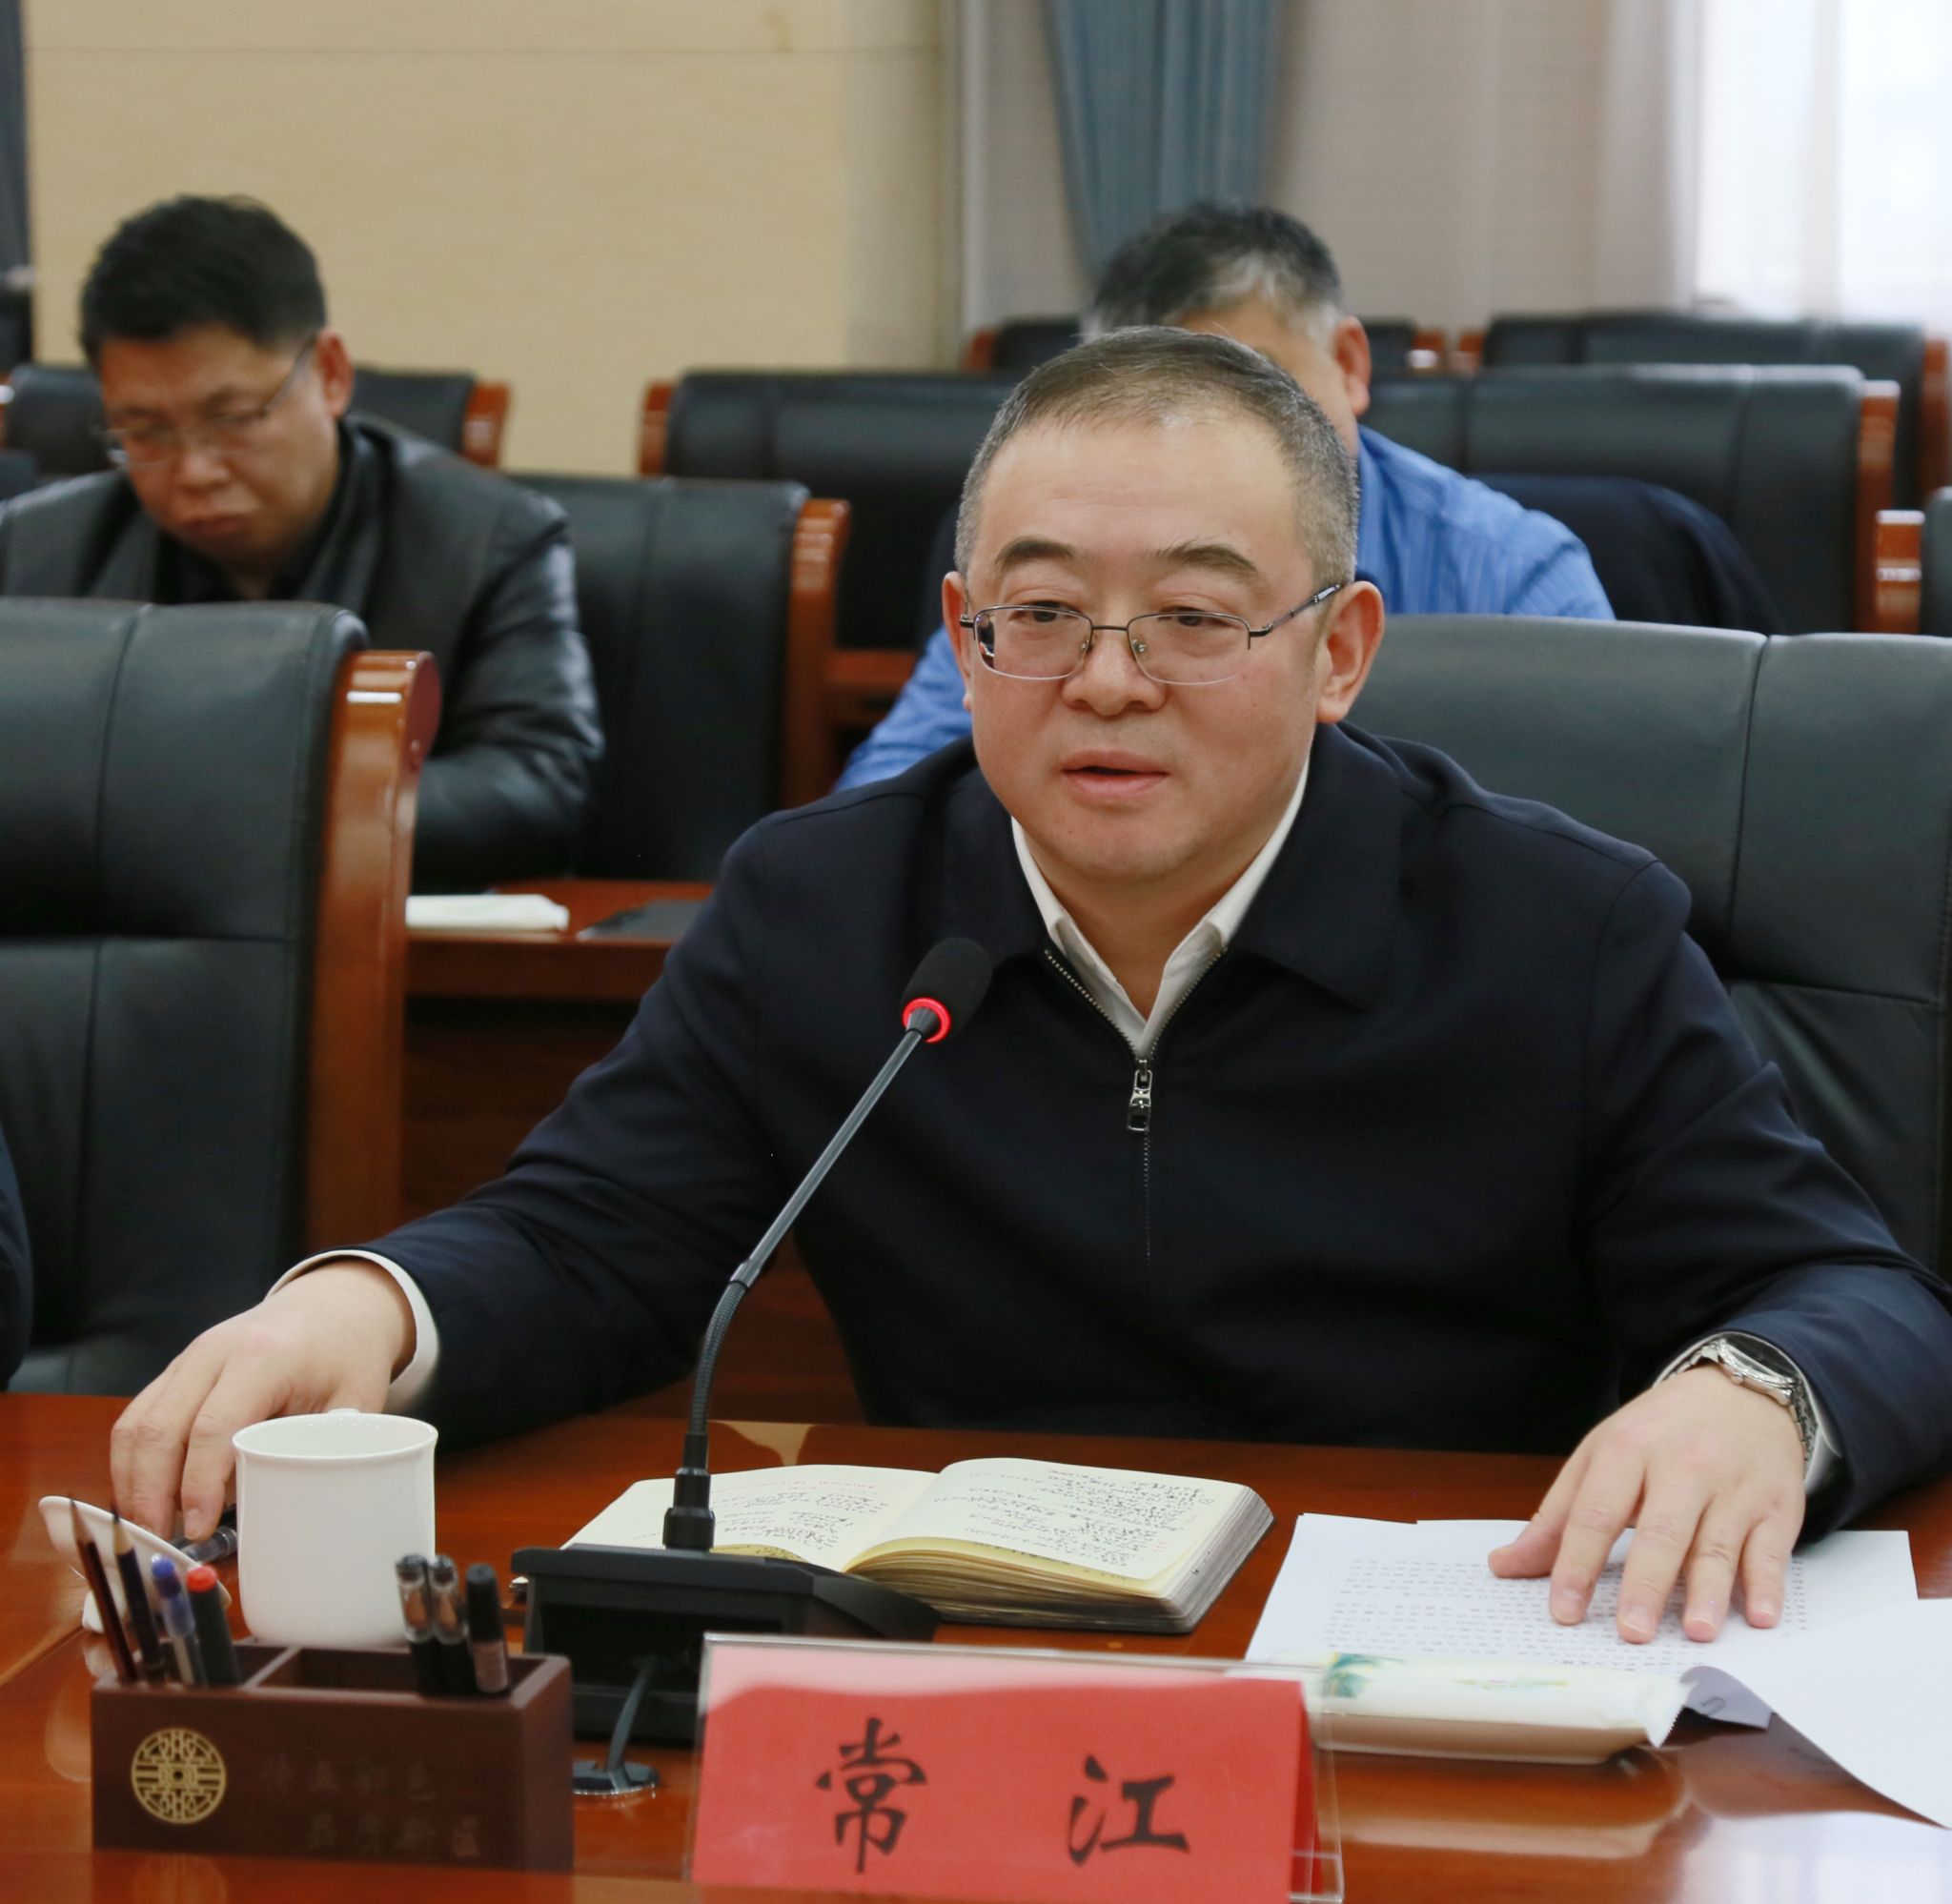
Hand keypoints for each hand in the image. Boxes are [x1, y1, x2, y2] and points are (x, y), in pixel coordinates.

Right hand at [110, 1262, 414, 1541]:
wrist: (332, 1305)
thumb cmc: (347, 1355)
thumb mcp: (354, 1400)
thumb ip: (321, 1449)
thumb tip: (287, 1510)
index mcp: (264, 1356)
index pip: (214, 1426)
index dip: (200, 1483)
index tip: (198, 1529)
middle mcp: (215, 1352)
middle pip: (160, 1428)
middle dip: (152, 1494)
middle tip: (163, 1545)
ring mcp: (189, 1359)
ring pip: (136, 1424)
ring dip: (134, 1483)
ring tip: (151, 1531)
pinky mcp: (176, 1372)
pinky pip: (138, 1417)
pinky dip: (133, 1462)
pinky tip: (148, 1497)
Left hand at [1487, 1367, 1805, 1642]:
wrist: (1740, 1391)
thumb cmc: (1659, 1433)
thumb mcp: (1600, 1457)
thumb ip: (1556, 1517)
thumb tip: (1505, 1565)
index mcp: (1626, 1451)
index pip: (1596, 1513)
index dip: (1577, 1564)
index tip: (1563, 1611)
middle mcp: (1682, 1467)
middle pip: (1661, 1531)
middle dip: (1645, 1584)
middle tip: (1631, 1632)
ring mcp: (1732, 1488)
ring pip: (1717, 1544)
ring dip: (1708, 1591)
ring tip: (1696, 1633)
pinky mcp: (1776, 1507)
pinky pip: (1772, 1550)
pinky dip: (1767, 1585)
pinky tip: (1759, 1617)